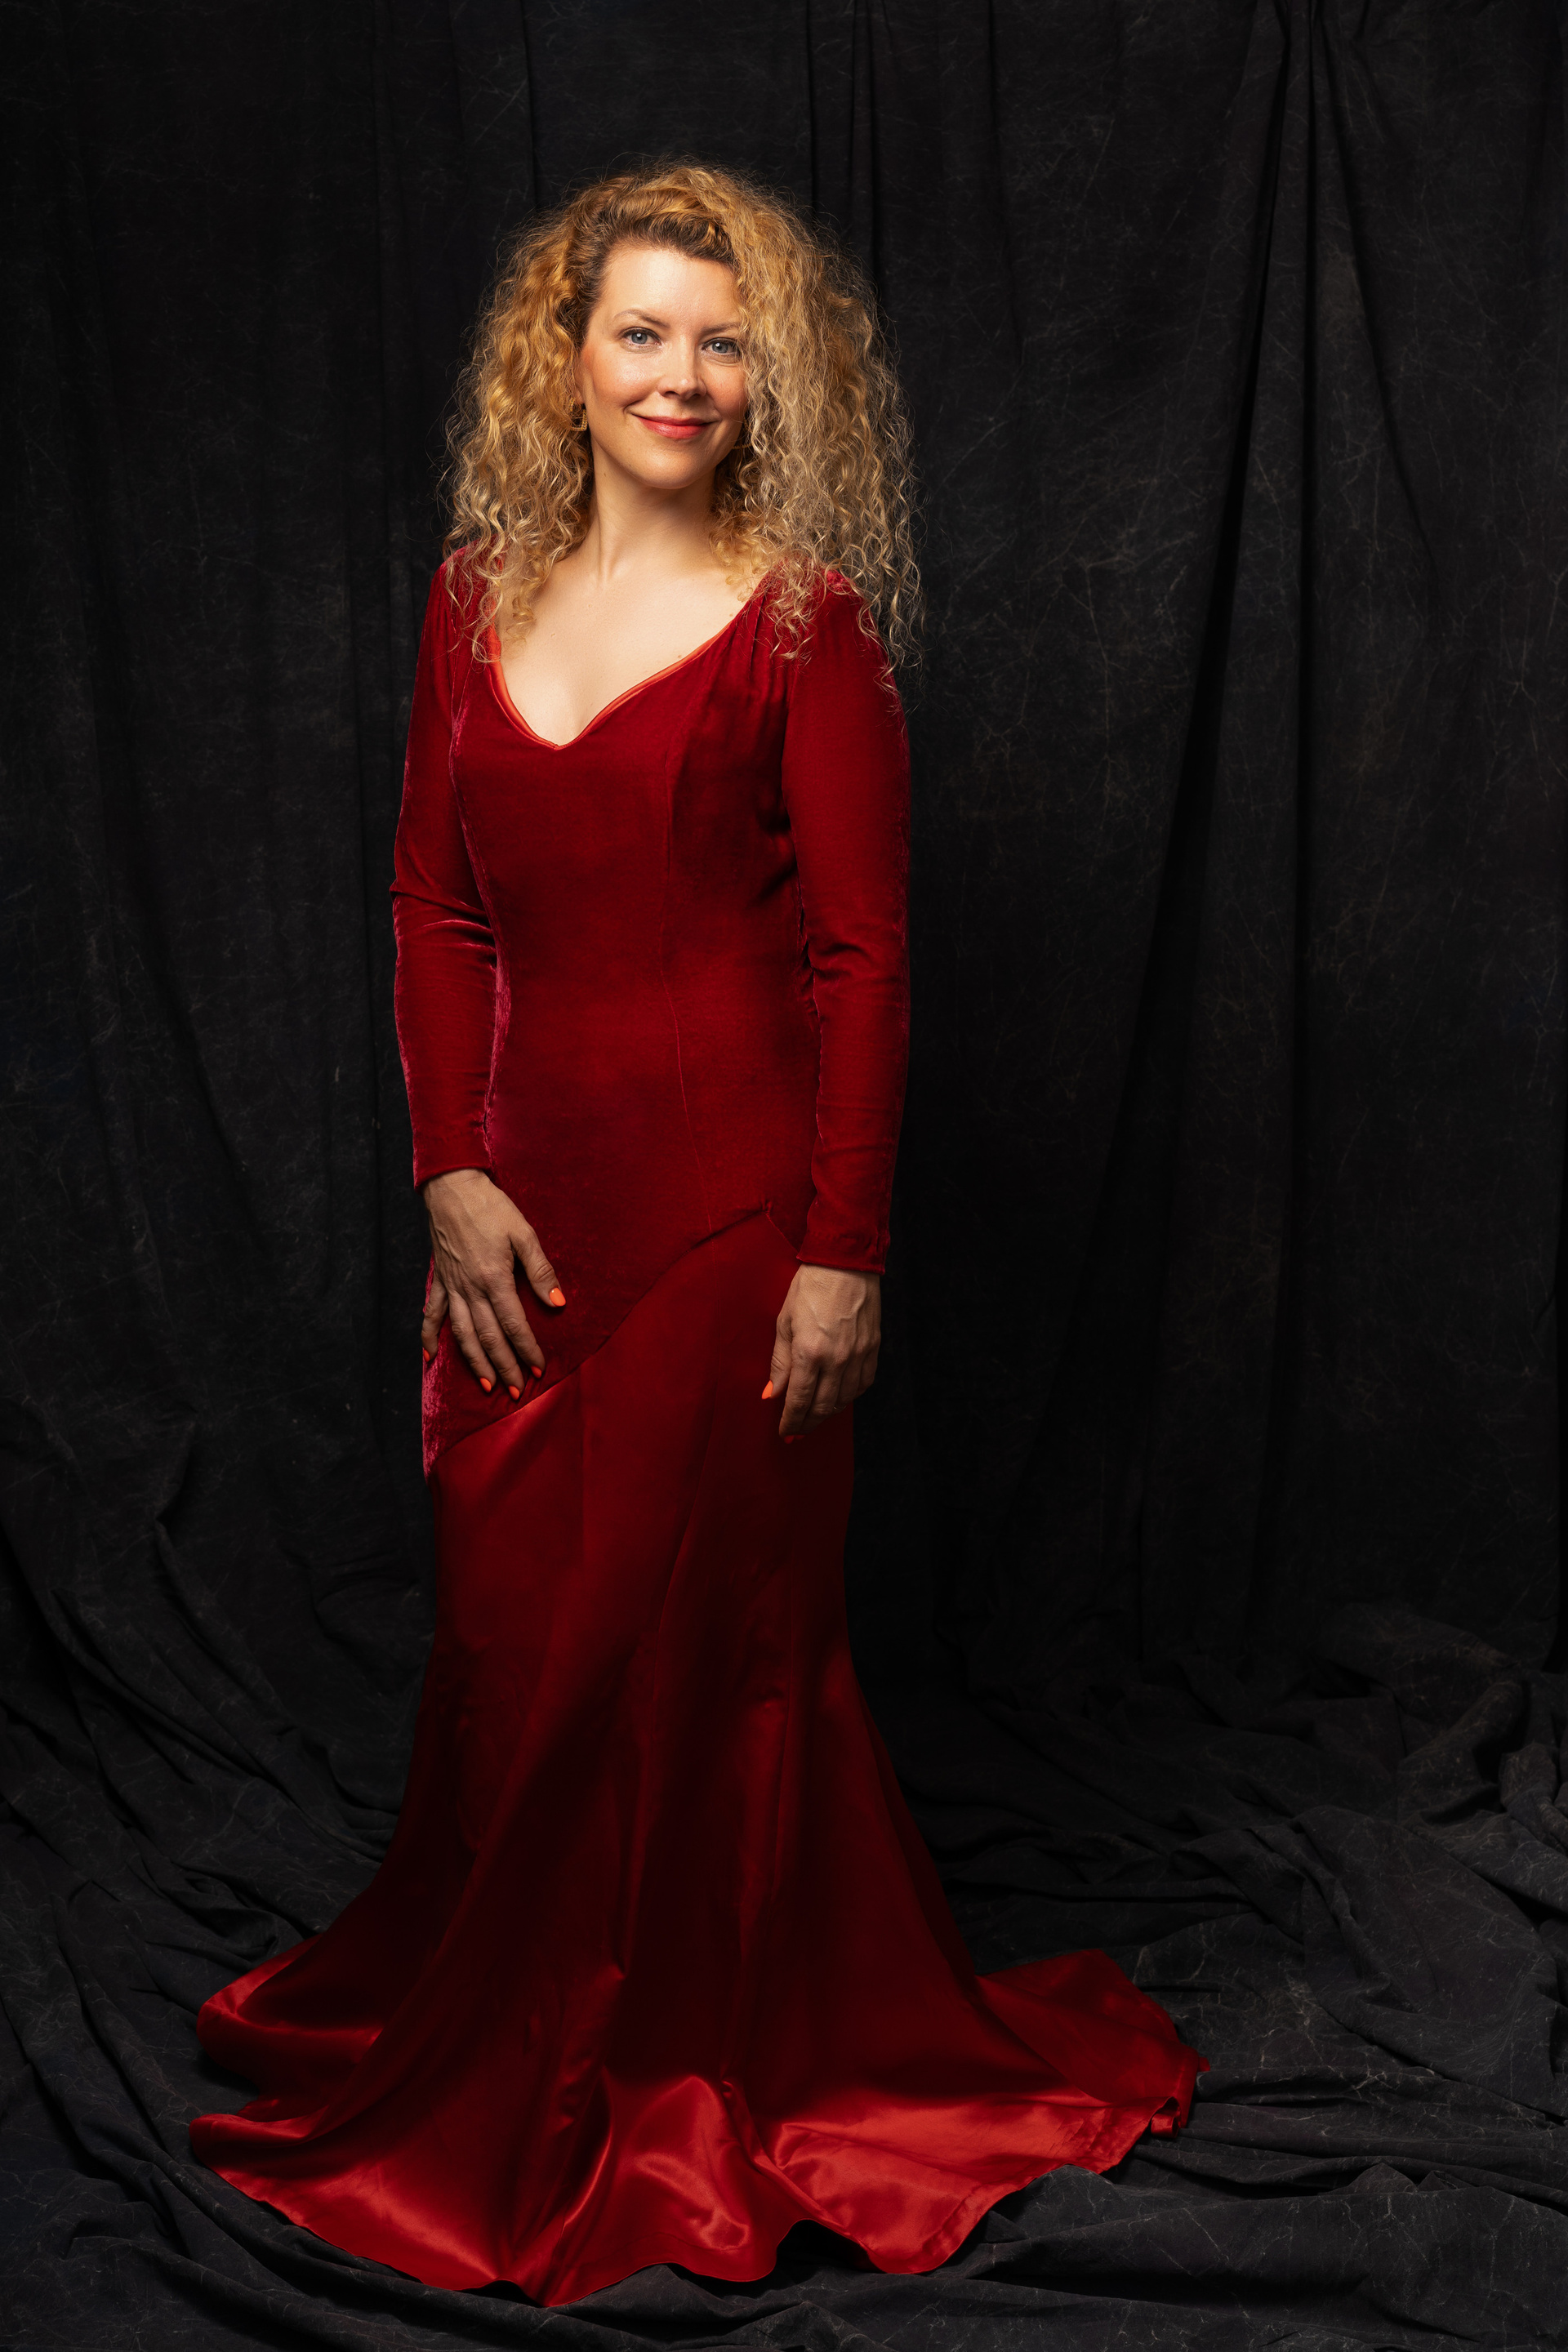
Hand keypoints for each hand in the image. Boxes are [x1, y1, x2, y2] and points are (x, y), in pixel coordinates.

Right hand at [421, 1168, 563, 1396]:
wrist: (453, 1188)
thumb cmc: (492, 1208)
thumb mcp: (524, 1234)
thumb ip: (541, 1271)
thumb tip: (558, 1304)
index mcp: (494, 1278)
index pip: (514, 1324)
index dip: (527, 1349)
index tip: (539, 1369)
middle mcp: (471, 1288)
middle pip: (488, 1337)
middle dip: (504, 1366)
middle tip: (517, 1391)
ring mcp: (452, 1286)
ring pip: (462, 1333)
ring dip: (474, 1362)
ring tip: (486, 1385)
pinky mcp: (439, 1279)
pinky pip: (432, 1314)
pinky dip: (429, 1337)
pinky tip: (430, 1358)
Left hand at [765, 1265, 880, 1436]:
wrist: (845, 1263)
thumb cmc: (809, 1288)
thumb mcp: (784, 1323)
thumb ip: (779, 1363)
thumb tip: (771, 1395)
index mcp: (809, 1353)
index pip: (799, 1401)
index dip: (790, 1421)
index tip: (784, 1432)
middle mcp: (836, 1359)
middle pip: (822, 1407)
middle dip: (807, 1423)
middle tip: (797, 1431)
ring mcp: (858, 1355)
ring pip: (844, 1400)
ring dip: (828, 1413)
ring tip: (815, 1417)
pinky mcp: (873, 1348)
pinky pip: (862, 1384)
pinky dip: (849, 1396)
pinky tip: (839, 1397)